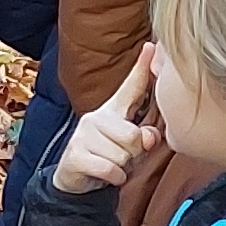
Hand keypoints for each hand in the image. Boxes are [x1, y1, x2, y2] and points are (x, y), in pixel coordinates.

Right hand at [52, 50, 161, 191]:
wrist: (74, 179)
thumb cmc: (107, 157)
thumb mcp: (130, 147)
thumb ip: (145, 137)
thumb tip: (147, 138)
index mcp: (112, 111)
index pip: (130, 87)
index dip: (142, 68)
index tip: (151, 46)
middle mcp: (95, 117)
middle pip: (133, 136)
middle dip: (133, 153)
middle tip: (121, 156)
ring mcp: (83, 134)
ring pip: (122, 155)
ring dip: (122, 167)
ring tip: (111, 165)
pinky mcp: (75, 154)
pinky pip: (110, 169)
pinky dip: (114, 177)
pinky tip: (107, 175)